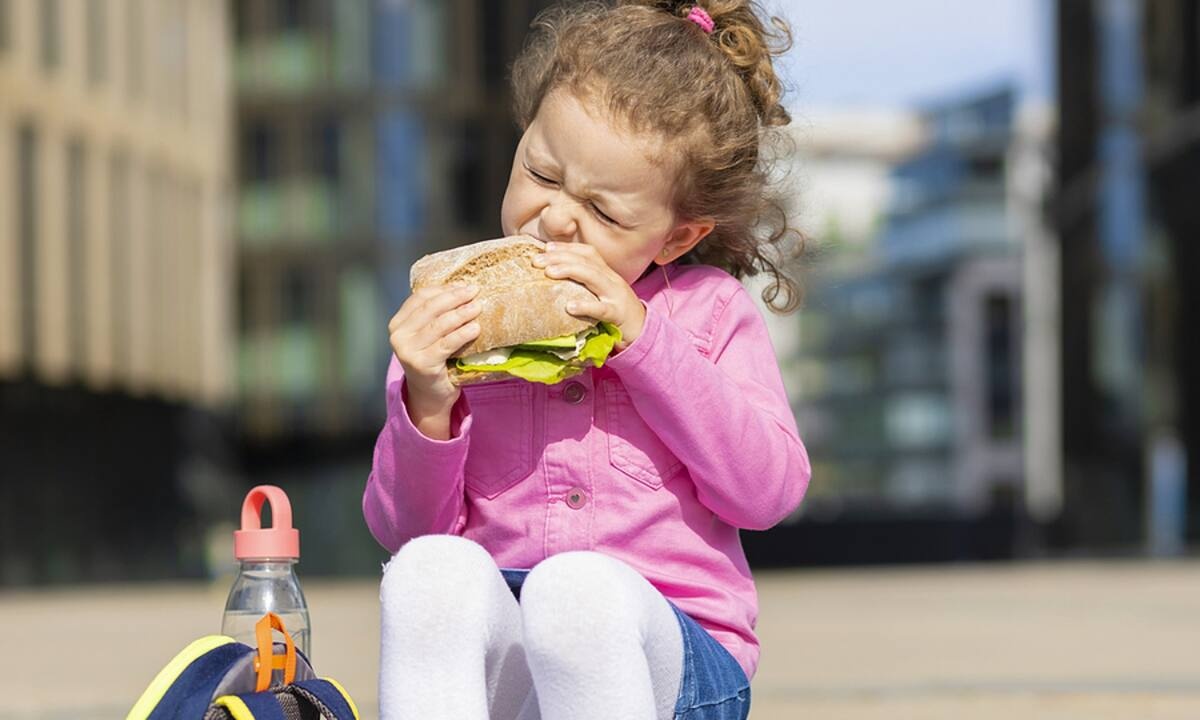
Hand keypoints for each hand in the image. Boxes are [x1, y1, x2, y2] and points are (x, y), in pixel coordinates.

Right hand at [388, 284, 481, 418]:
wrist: (430, 394)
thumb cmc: (434, 359)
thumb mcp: (428, 335)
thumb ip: (436, 315)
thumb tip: (463, 289)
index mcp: (398, 323)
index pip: (420, 297)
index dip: (443, 289)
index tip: (463, 284)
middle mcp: (398, 336)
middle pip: (430, 308)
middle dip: (454, 297)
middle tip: (474, 291)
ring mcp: (408, 351)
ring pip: (439, 325)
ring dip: (461, 314)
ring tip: (478, 307)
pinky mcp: (422, 364)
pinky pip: (447, 344)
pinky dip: (463, 334)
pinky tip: (476, 328)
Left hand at [531, 242, 645, 348]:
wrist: (643, 329)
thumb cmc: (615, 312)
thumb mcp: (600, 293)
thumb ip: (583, 284)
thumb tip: (555, 276)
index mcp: (606, 273)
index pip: (587, 253)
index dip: (567, 248)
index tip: (546, 247)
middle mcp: (612, 279)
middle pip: (586, 261)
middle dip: (560, 257)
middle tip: (537, 261)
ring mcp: (616, 295)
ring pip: (593, 277)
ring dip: (569, 271)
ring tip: (549, 273)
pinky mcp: (619, 314)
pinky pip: (602, 309)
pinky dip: (586, 306)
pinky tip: (569, 307)